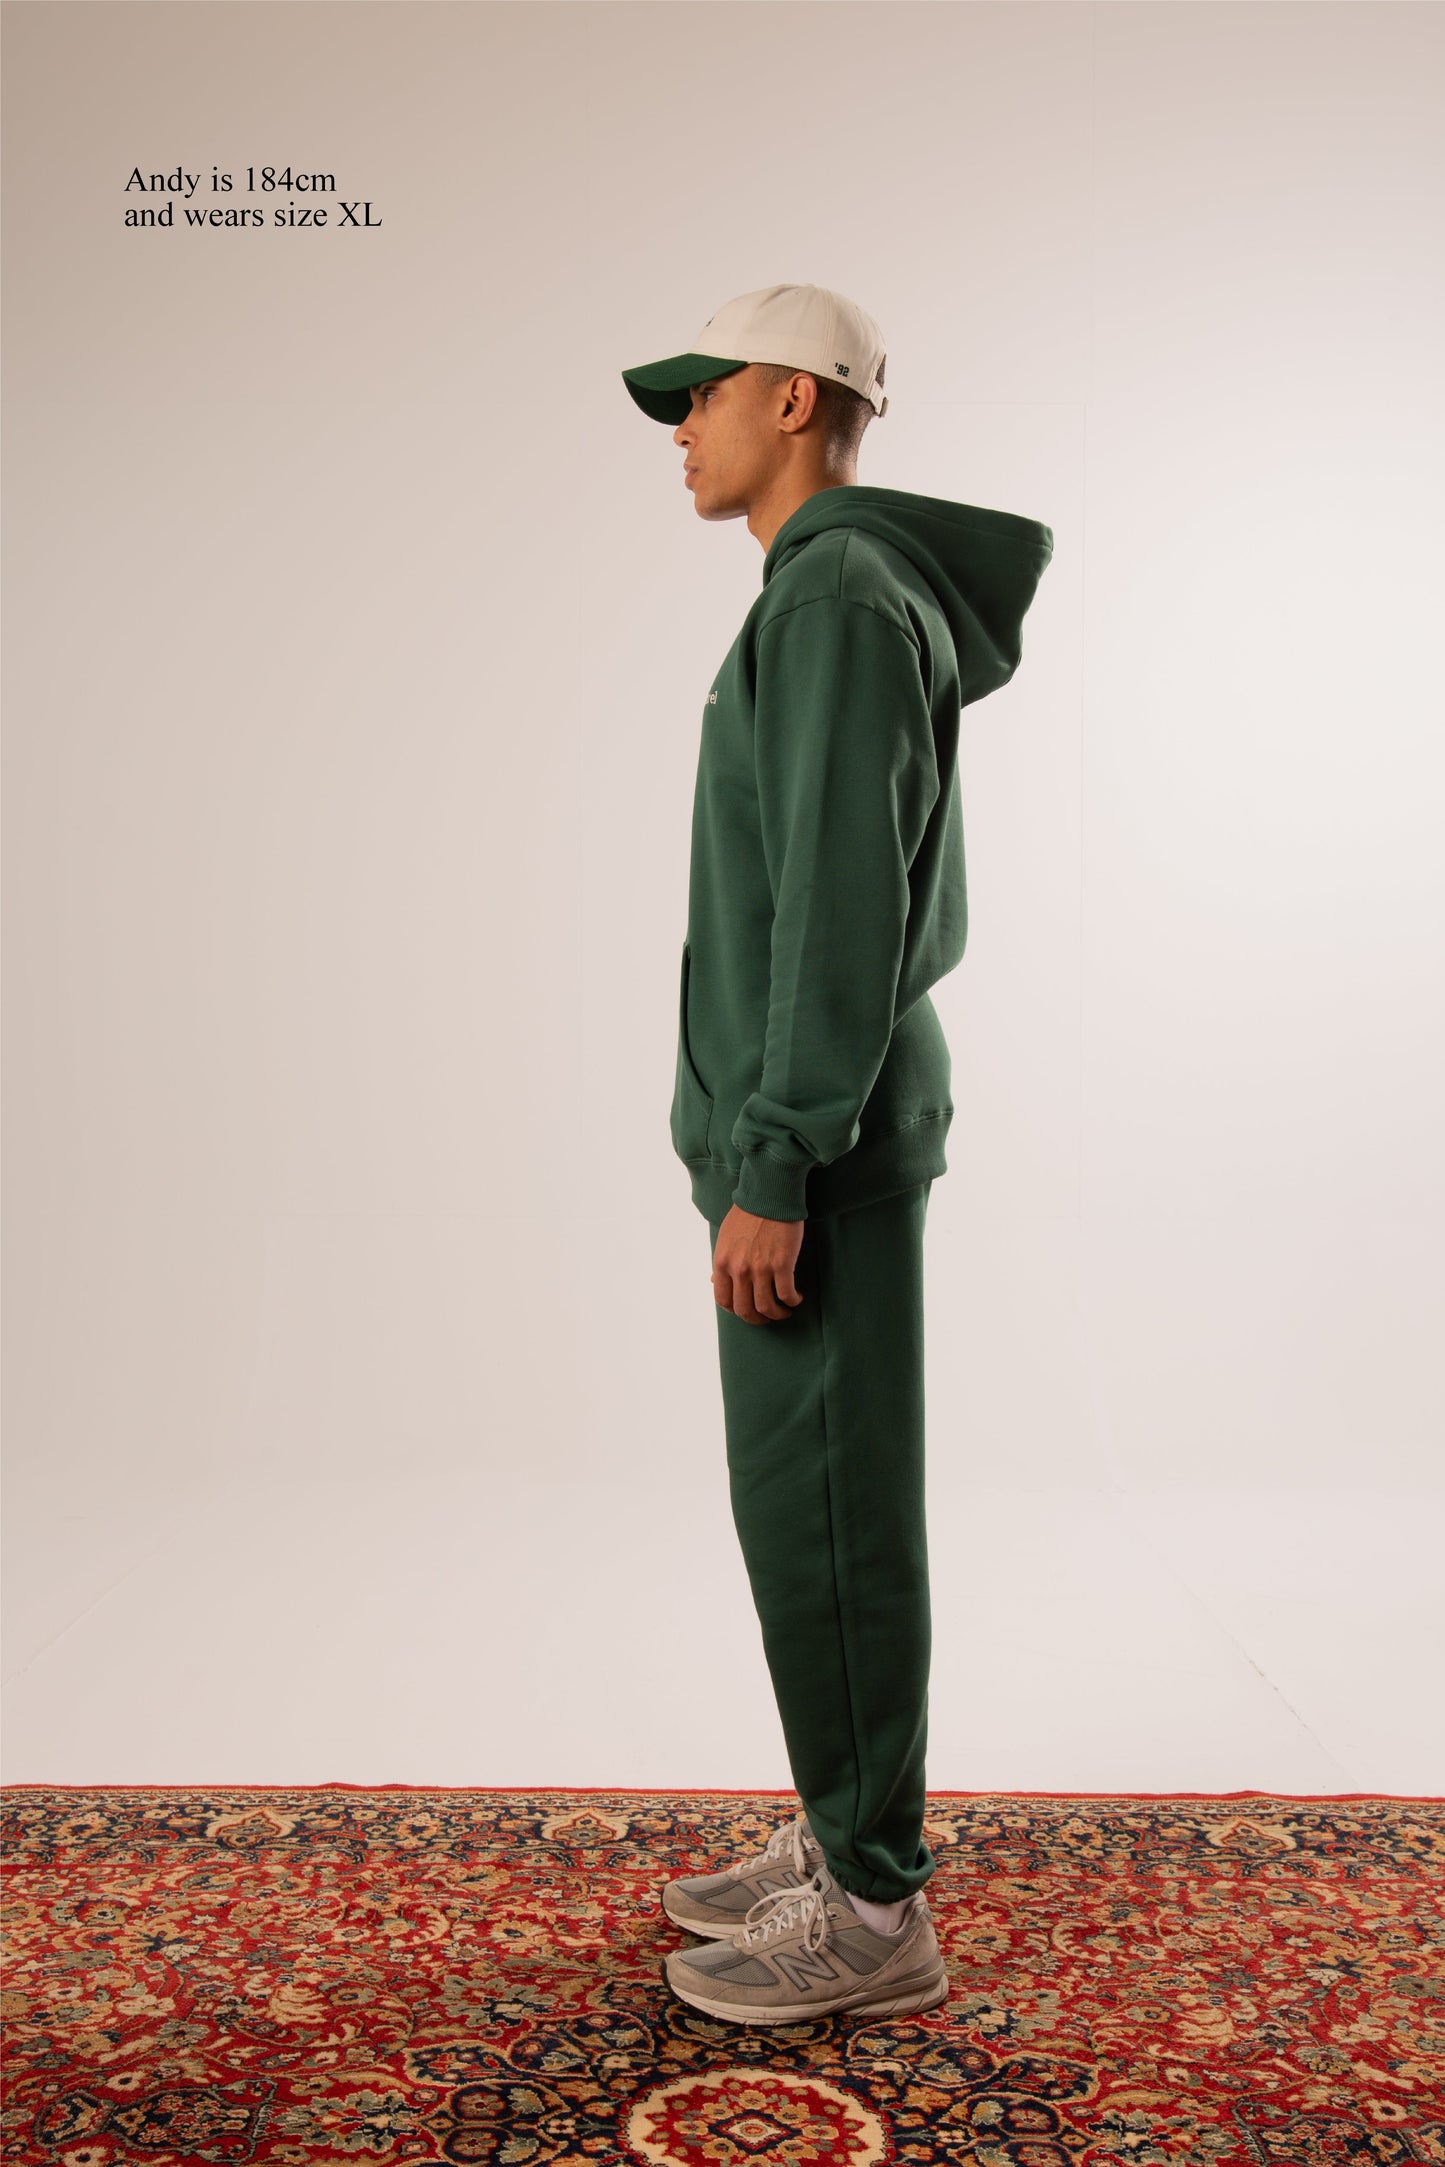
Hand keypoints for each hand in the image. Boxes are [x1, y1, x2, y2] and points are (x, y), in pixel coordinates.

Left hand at [711, 1204, 805, 1323]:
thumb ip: (722, 1261)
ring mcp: (760, 1268)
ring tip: (785, 1310)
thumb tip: (714, 1280)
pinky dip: (792, 1301)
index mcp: (722, 1262)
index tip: (747, 1309)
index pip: (723, 1300)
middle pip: (745, 1310)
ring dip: (778, 1314)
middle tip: (768, 1317)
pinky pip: (787, 1294)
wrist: (769, 1194)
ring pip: (767, 1307)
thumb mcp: (725, 1237)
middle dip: (757, 1319)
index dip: (736, 1310)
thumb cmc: (748, 1212)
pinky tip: (796, 1298)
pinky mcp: (782, 1264)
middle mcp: (739, 1269)